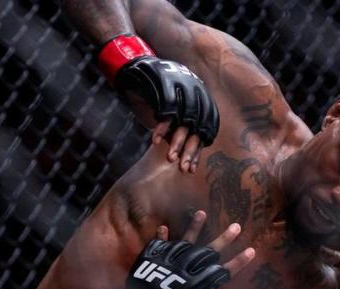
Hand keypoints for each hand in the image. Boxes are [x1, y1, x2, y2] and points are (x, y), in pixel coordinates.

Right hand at [98, 35, 218, 172]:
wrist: (133, 66)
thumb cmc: (151, 94)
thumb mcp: (168, 113)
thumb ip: (179, 129)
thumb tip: (187, 154)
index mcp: (201, 96)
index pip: (206, 127)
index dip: (198, 149)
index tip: (191, 168)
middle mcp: (196, 89)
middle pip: (198, 125)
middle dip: (190, 150)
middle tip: (183, 170)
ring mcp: (182, 83)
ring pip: (185, 119)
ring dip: (177, 141)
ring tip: (170, 159)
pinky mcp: (166, 81)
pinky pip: (167, 109)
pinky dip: (162, 127)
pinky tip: (154, 141)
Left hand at [104, 210, 253, 288]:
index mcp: (201, 287)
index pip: (225, 272)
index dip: (239, 262)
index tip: (251, 251)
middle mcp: (188, 271)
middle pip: (210, 251)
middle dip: (225, 239)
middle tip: (236, 226)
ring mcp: (171, 264)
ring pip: (185, 241)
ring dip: (194, 227)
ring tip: (201, 212)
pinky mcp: (154, 263)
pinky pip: (158, 245)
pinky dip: (161, 237)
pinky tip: (164, 227)